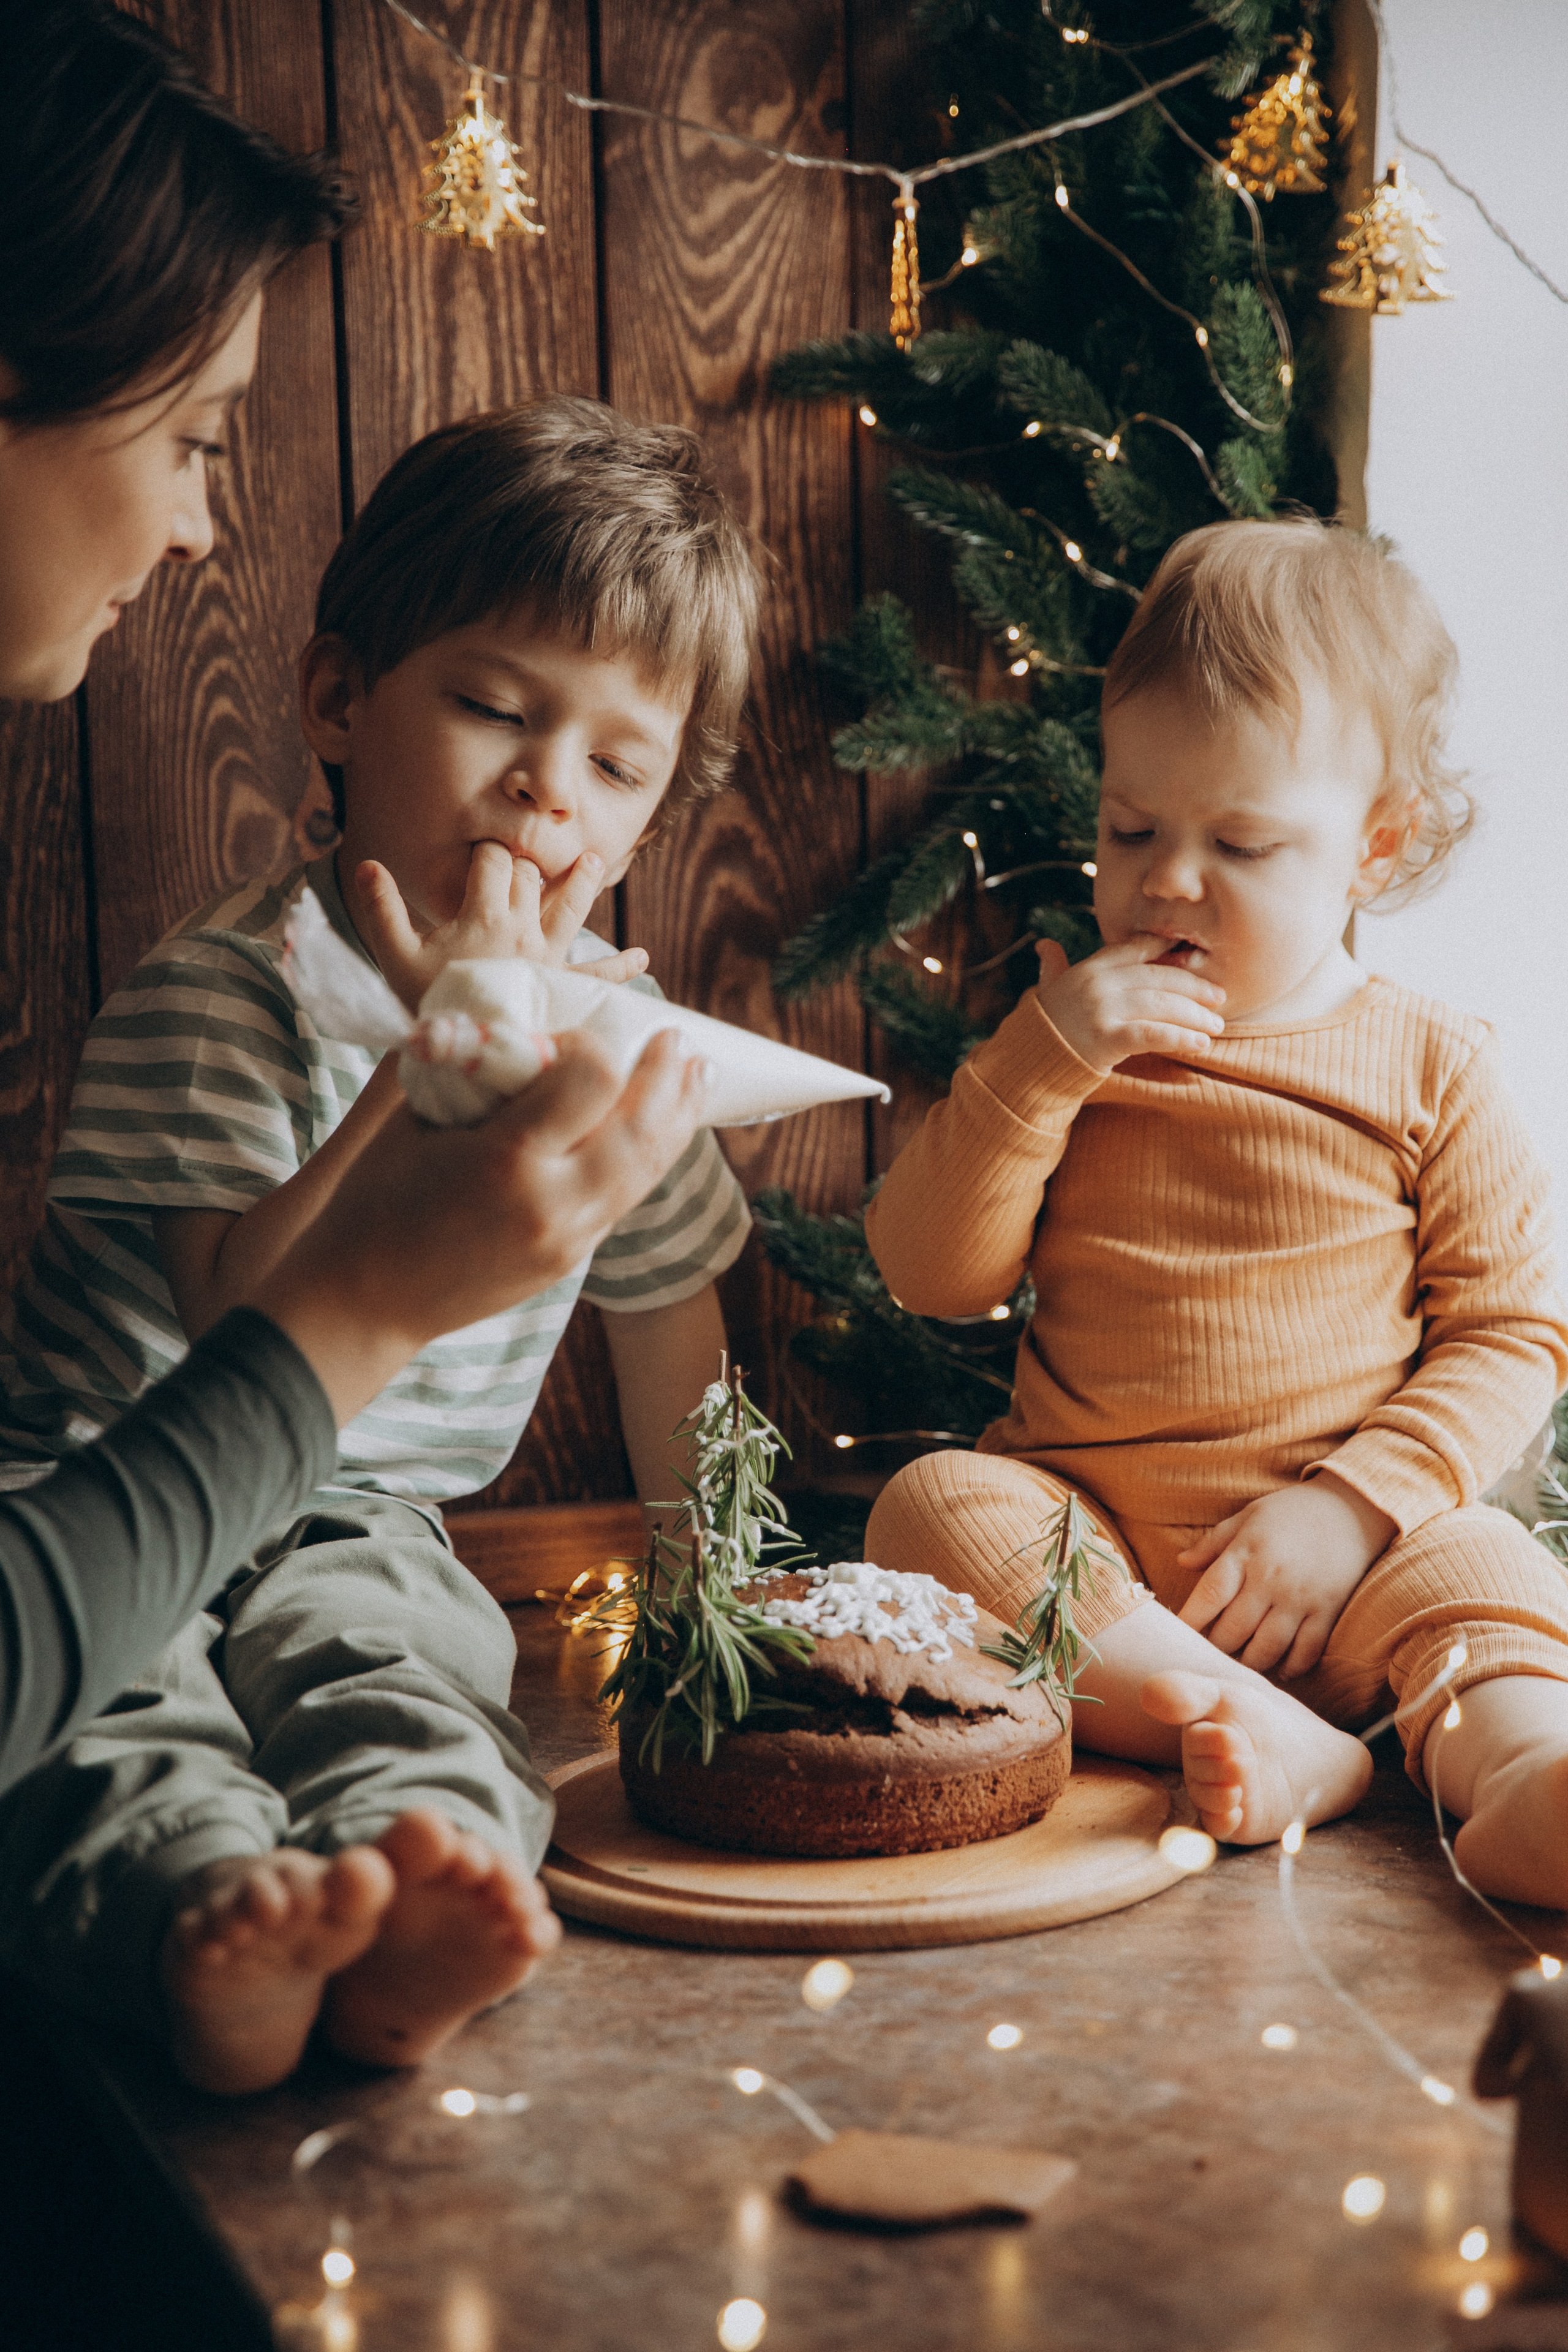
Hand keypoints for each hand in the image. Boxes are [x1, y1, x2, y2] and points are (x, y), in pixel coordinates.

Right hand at [252, 1028, 709, 1424]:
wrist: (360, 1304)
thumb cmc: (373, 1202)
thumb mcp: (413, 1122)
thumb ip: (475, 1075)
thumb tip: (522, 1028)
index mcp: (507, 1158)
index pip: (593, 1079)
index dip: (591, 1046)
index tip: (569, 1039)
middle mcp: (551, 1203)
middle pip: (639, 1127)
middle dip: (666, 1078)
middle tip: (677, 1038)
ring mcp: (568, 1240)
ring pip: (646, 1170)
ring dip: (677, 1118)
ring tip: (696, 1075)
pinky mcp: (570, 1261)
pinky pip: (626, 1200)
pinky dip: (650, 1158)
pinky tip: (661, 1131)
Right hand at [353, 841, 648, 1012]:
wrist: (463, 1051)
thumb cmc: (429, 1003)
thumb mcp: (396, 956)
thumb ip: (382, 910)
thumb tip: (366, 864)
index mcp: (486, 914)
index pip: (492, 859)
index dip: (484, 851)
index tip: (476, 856)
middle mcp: (524, 928)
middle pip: (531, 877)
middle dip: (525, 863)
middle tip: (519, 861)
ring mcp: (549, 957)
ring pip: (572, 907)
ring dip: (582, 882)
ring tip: (594, 861)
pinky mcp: (564, 987)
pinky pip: (598, 976)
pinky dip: (620, 967)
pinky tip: (642, 959)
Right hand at [1034, 936, 1224, 1072]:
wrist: (1026, 1065)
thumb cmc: (1043, 1028)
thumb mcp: (1048, 991)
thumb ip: (1053, 966)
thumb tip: (1044, 945)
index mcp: (1090, 967)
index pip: (1138, 950)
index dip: (1170, 951)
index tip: (1197, 958)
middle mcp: (1098, 983)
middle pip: (1159, 978)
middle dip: (1194, 988)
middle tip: (1220, 998)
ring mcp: (1102, 1009)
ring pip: (1161, 1005)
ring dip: (1195, 1016)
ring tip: (1216, 1027)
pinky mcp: (1106, 1038)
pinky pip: (1152, 1034)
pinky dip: (1179, 1038)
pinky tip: (1199, 1043)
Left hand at [1176, 1475, 1397, 1678]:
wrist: (1351, 1508)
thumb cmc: (1291, 1511)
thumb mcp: (1247, 1517)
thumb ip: (1214, 1543)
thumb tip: (1181, 1562)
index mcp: (1245, 1553)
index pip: (1209, 1595)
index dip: (1189, 1621)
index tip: (1176, 1637)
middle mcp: (1270, 1580)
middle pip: (1233, 1630)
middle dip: (1215, 1647)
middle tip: (1207, 1654)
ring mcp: (1300, 1598)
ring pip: (1267, 1648)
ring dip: (1249, 1662)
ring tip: (1238, 1663)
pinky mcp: (1328, 1611)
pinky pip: (1306, 1651)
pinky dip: (1291, 1667)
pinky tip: (1279, 1669)